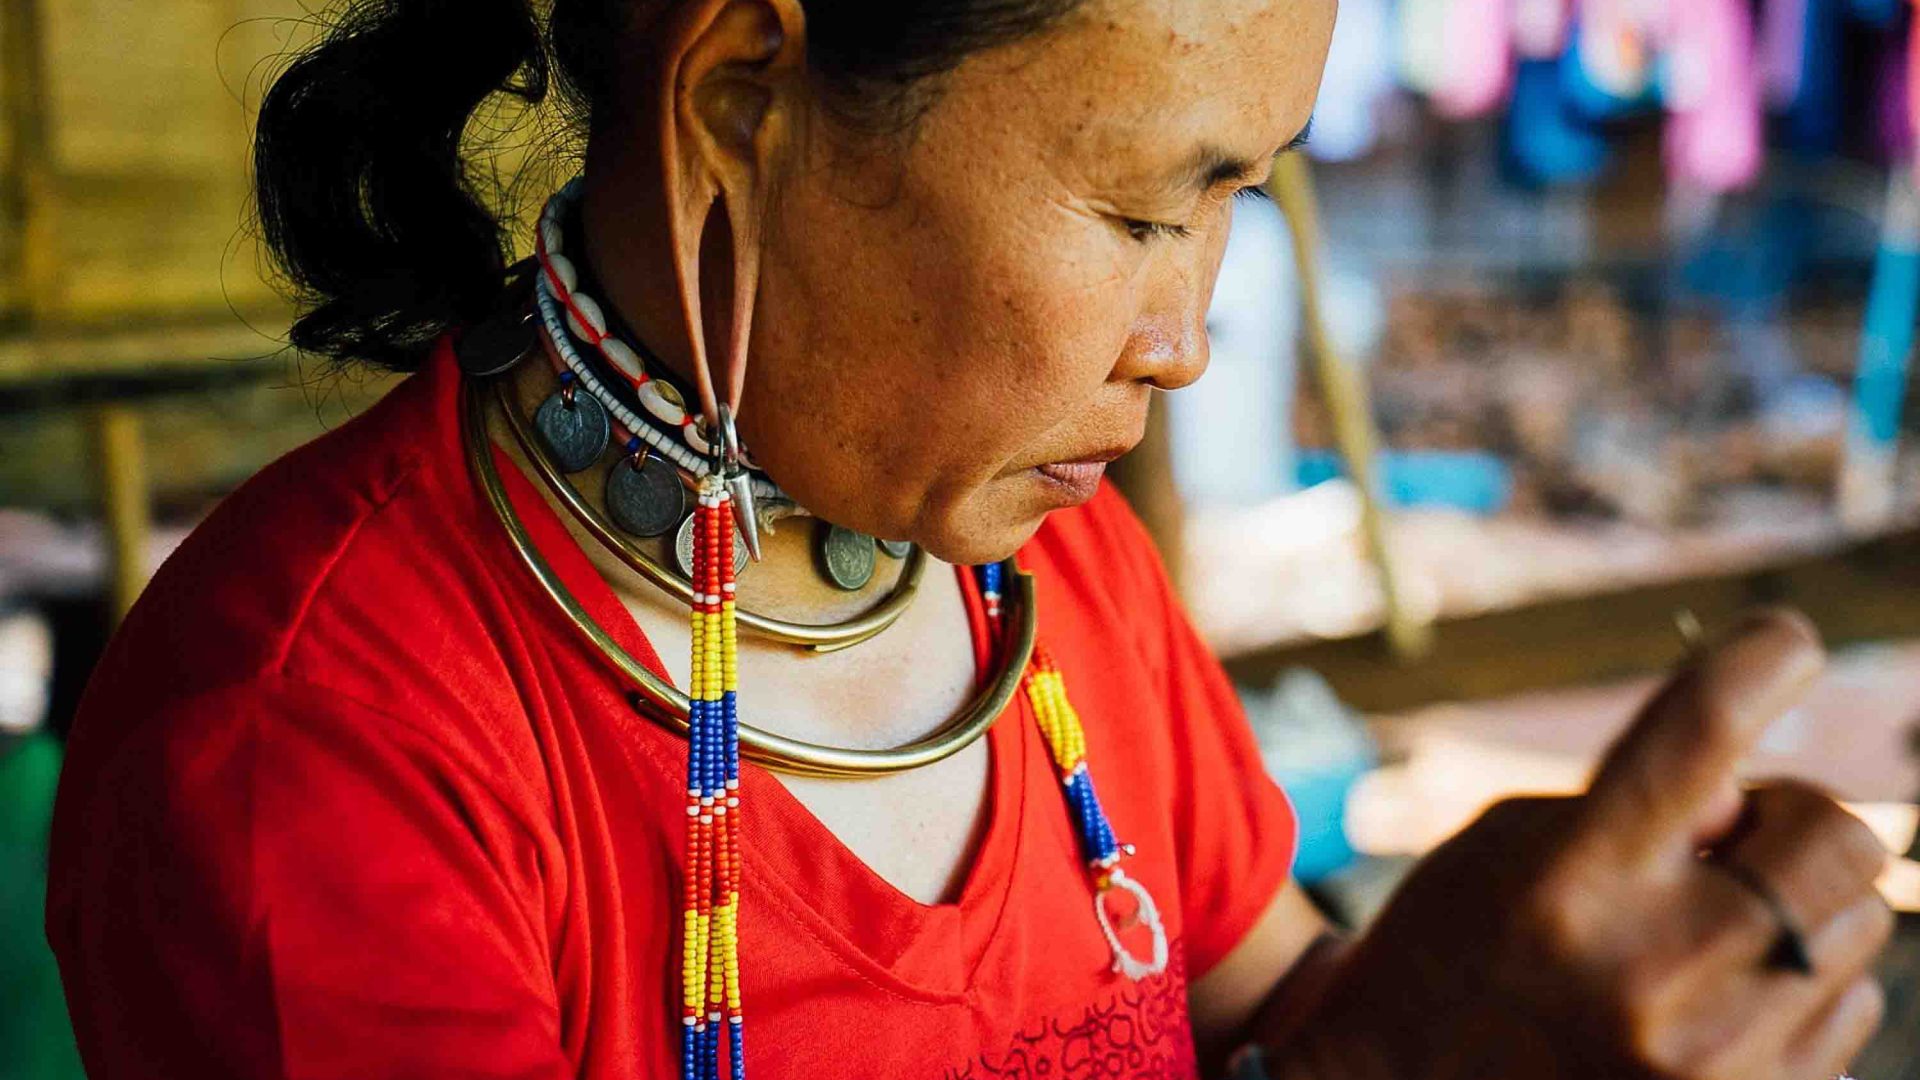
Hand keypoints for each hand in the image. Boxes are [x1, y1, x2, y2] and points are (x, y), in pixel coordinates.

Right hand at [1268, 610, 1892, 1079]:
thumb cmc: (1449, 957)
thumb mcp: (1505, 848)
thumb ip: (1629, 804)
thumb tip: (1756, 800)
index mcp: (1571, 880)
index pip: (1701, 733)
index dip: (1759, 661)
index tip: (1784, 641)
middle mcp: (1654, 969)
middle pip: (1833, 834)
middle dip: (1793, 819)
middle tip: (1731, 839)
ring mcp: (1714, 1059)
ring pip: (1858, 927)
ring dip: (1795, 909)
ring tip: (1703, 937)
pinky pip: (1850, 1012)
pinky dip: (1798, 988)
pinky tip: (1716, 1002)